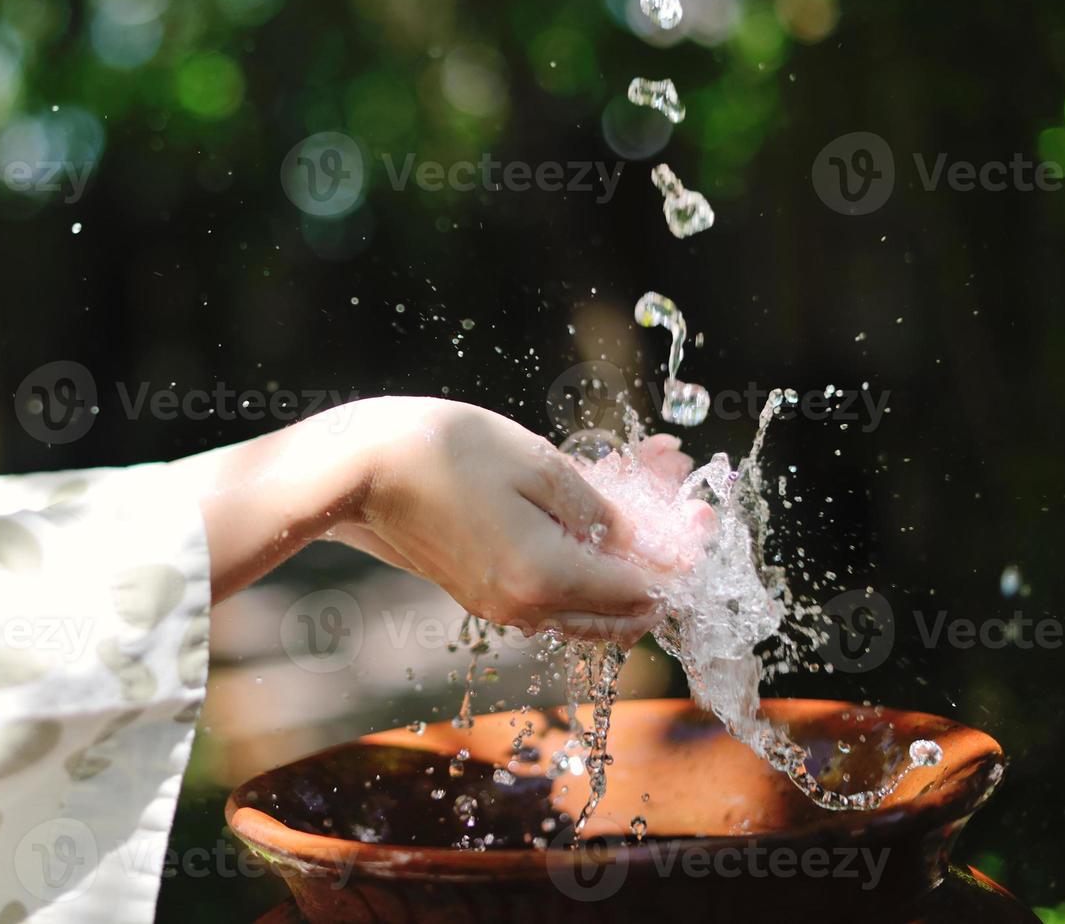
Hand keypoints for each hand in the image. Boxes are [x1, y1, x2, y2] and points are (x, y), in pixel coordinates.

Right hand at [325, 398, 712, 642]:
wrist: (360, 469)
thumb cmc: (447, 453)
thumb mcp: (539, 467)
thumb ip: (603, 513)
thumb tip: (652, 548)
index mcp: (546, 579)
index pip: (644, 589)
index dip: (682, 555)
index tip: (703, 514)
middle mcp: (527, 608)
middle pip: (623, 611)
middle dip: (663, 559)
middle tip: (686, 505)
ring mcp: (502, 605)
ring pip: (591, 602)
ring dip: (627, 552)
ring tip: (646, 482)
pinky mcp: (484, 591)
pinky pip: (555, 588)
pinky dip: (587, 553)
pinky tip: (596, 500)